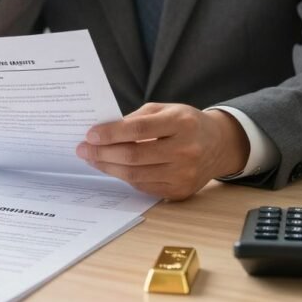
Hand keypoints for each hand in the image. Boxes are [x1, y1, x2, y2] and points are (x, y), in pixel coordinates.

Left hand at [76, 104, 249, 200]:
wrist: (218, 145)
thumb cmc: (185, 123)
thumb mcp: (165, 110)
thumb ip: (136, 119)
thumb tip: (103, 132)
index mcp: (181, 123)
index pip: (139, 130)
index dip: (111, 133)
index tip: (90, 134)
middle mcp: (185, 150)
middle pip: (134, 156)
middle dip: (103, 153)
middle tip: (83, 149)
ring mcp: (184, 174)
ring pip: (136, 175)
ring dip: (109, 168)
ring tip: (92, 159)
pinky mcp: (180, 191)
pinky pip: (144, 187)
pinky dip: (125, 178)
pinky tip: (112, 168)